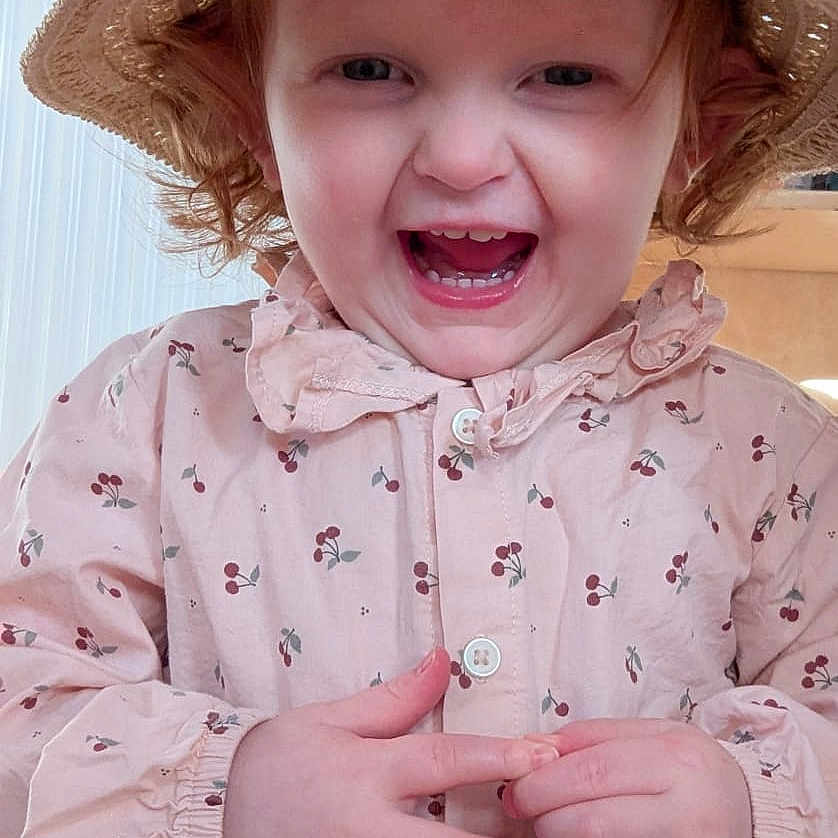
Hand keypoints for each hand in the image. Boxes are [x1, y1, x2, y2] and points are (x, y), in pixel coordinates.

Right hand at [223, 647, 559, 837]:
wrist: (226, 822)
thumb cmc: (277, 770)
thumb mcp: (329, 721)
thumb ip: (393, 698)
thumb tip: (442, 662)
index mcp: (365, 774)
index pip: (442, 761)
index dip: (496, 755)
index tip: (539, 753)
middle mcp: (370, 830)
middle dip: (505, 828)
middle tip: (548, 810)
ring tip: (523, 829)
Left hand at [502, 718, 751, 837]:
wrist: (749, 812)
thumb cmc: (690, 771)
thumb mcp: (654, 737)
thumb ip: (596, 736)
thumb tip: (533, 745)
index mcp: (677, 758)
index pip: (593, 768)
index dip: (545, 778)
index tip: (516, 783)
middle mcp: (688, 806)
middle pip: (593, 814)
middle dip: (544, 811)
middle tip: (520, 808)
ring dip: (558, 836)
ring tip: (545, 825)